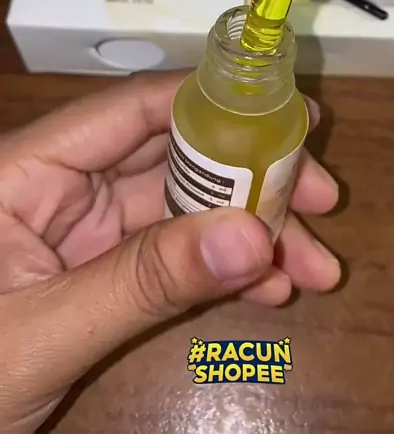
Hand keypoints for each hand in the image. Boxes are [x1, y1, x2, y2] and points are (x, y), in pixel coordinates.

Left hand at [0, 72, 338, 433]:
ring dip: (250, 234)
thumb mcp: (45, 330)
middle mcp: (64, 186)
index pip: (132, 111)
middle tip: (321, 198)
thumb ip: (141, 283)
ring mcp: (83, 232)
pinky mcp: (98, 272)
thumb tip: (252, 237)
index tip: (285, 117)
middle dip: (251, 179)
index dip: (212, 104)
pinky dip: (221, 271)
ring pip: (182, 212)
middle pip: (172, 159)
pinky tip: (270, 290)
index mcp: (31, 168)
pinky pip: (171, 258)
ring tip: (317, 265)